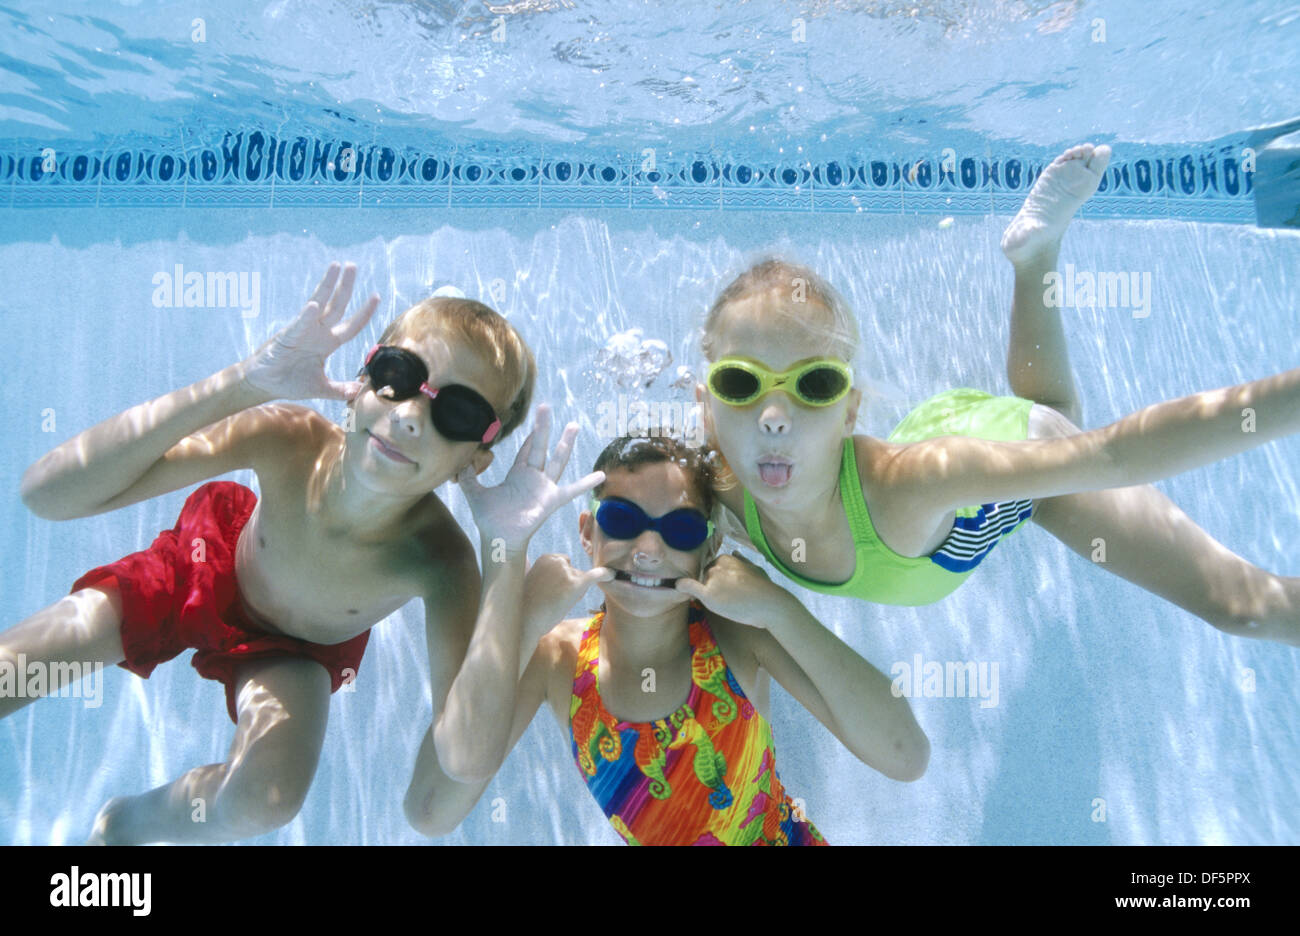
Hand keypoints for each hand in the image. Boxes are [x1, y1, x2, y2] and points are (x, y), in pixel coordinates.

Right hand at [242, 262, 378, 400]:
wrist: (264, 384)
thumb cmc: (290, 381)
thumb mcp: (321, 388)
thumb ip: (340, 389)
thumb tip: (359, 391)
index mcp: (327, 343)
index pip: (351, 326)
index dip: (363, 313)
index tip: (376, 296)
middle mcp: (316, 332)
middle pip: (336, 306)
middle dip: (345, 287)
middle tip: (352, 266)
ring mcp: (302, 331)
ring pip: (318, 304)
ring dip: (327, 285)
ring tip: (336, 267)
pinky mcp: (286, 336)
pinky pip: (299, 324)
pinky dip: (307, 316)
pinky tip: (314, 305)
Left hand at [457, 404, 604, 552]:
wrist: (498, 538)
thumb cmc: (489, 520)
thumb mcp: (475, 493)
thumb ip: (469, 477)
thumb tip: (460, 462)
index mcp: (518, 475)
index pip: (526, 451)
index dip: (530, 437)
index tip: (534, 421)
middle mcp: (533, 478)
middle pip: (540, 447)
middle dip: (543, 427)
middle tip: (546, 407)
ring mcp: (544, 487)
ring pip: (556, 460)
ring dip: (565, 443)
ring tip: (573, 425)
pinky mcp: (551, 499)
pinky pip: (572, 490)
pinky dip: (586, 483)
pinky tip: (601, 475)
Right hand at [523, 553, 613, 642]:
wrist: (525, 620)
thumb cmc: (528, 606)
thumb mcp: (534, 583)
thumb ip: (549, 577)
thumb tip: (565, 583)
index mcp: (545, 558)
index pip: (563, 563)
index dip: (560, 578)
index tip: (549, 591)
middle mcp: (558, 560)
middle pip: (573, 570)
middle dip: (568, 584)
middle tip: (552, 599)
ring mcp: (568, 572)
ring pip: (580, 579)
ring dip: (573, 592)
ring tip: (556, 604)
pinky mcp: (576, 583)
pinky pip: (595, 576)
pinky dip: (604, 575)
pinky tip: (613, 574)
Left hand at [673, 551, 785, 628]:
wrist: (770, 604)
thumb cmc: (764, 588)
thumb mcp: (754, 568)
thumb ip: (742, 560)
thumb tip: (735, 552)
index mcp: (726, 558)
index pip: (713, 568)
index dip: (717, 580)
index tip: (727, 589)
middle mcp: (717, 566)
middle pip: (705, 577)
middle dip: (712, 586)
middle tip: (729, 598)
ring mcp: (712, 579)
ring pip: (701, 585)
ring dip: (707, 593)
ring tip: (728, 603)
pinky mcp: (709, 594)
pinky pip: (690, 587)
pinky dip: (682, 586)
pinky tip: (676, 586)